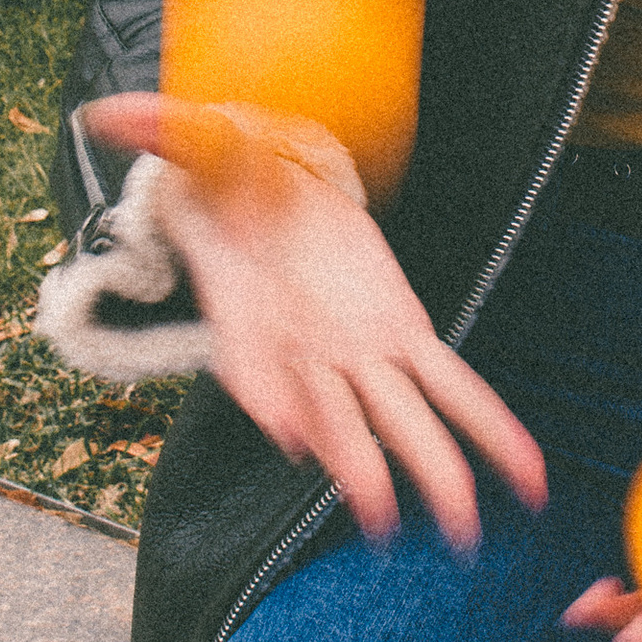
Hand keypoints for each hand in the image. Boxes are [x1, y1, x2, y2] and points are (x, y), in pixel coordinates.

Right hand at [82, 91, 546, 552]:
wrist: (268, 190)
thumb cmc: (230, 173)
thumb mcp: (200, 142)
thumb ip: (164, 128)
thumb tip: (109, 111)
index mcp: (249, 315)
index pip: (253, 366)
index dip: (271, 397)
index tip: (291, 434)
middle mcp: (304, 350)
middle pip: (335, 414)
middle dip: (358, 465)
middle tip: (376, 516)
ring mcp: (358, 348)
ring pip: (401, 418)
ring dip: (433, 472)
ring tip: (466, 529)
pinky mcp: (404, 329)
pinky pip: (454, 386)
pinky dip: (491, 427)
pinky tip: (531, 475)